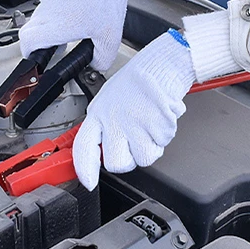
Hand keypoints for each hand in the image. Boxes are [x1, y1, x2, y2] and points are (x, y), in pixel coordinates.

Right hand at [18, 0, 136, 71]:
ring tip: (70, 24)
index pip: (27, 42)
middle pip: (31, 29)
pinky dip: (59, 6)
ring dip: (51, 22)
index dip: (29, 53)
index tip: (35, 57)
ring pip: (41, 13)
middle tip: (56, 44)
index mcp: (56, 26)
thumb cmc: (106, 0)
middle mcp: (48, 11)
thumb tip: (98, 65)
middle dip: (40, 40)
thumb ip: (102, 58)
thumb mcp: (109, 38)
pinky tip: (76, 6)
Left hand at [72, 30, 196, 189]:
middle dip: (128, 159)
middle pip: (117, 163)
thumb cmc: (135, 83)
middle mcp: (115, 120)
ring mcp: (136, 123)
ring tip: (148, 126)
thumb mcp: (108, 102)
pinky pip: (163, 143)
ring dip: (150, 146)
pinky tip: (159, 119)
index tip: (89, 183)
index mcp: (98, 114)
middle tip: (134, 144)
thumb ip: (102, 128)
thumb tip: (99, 153)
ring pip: (144, 158)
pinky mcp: (157, 124)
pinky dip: (165, 134)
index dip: (85, 169)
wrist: (160, 65)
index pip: (84, 147)